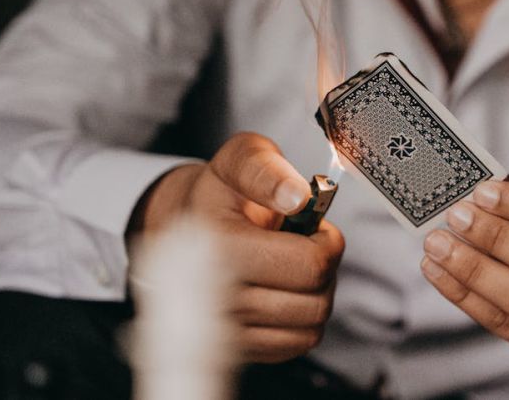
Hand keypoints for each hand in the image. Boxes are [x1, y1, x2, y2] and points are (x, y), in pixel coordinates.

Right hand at [133, 132, 344, 362]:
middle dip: (321, 267)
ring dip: (314, 294)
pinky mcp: (239, 349)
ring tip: (291, 267)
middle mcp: (217, 296)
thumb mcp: (239, 159)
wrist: (183, 227)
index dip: (326, 242)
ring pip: (310, 326)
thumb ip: (267, 169)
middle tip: (302, 244)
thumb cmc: (217, 194)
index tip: (312, 226)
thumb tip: (296, 197)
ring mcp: (226, 329)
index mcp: (219, 246)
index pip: (309, 266)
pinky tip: (283, 292)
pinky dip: (302, 320)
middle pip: (314, 301)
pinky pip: (297, 345)